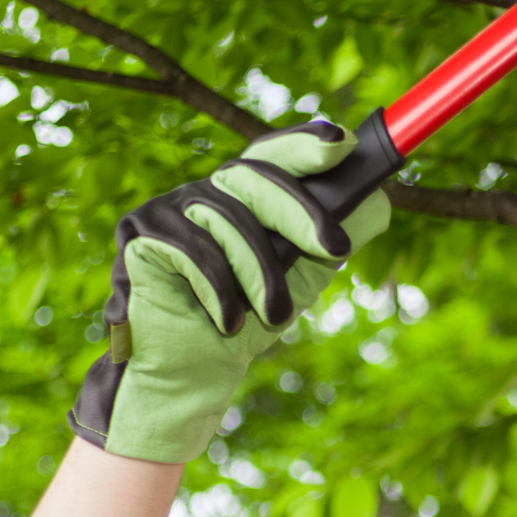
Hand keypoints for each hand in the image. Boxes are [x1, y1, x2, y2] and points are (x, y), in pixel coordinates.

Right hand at [68, 124, 390, 463]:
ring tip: (272, 318)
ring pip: (228, 219)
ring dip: (258, 275)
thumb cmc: (243, 323)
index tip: (342, 141)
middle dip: (300, 213)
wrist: (190, 375)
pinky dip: (217, 289)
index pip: (272, 156)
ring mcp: (168, 207)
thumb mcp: (298, 279)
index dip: (304, 143)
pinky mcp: (139, 232)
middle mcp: (203, 192)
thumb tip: (378, 202)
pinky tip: (225, 321)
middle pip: (255, 176)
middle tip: (336, 249)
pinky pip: (191, 248)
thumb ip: (327, 241)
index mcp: (240, 196)